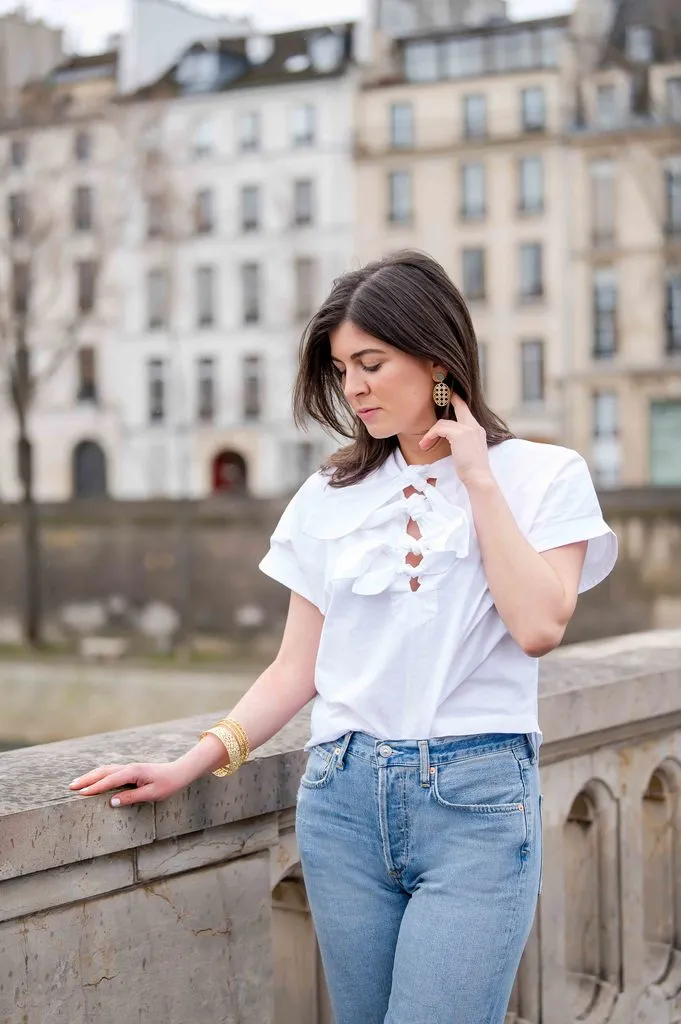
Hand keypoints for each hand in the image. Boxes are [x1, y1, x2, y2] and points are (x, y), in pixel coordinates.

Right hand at [69, 760, 187, 806]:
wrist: (179, 772)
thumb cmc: (168, 784)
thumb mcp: (152, 794)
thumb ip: (131, 797)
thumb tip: (112, 801)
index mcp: (133, 772)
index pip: (110, 780)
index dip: (95, 787)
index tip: (81, 793)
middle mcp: (129, 768)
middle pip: (103, 772)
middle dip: (87, 779)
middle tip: (71, 787)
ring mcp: (129, 768)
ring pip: (105, 770)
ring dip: (91, 776)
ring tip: (77, 784)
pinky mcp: (130, 770)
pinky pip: (110, 771)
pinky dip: (99, 775)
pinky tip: (93, 779)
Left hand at [420, 393, 492, 487]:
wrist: (478, 477)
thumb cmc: (472, 469)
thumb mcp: (467, 451)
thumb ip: (461, 441)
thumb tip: (449, 438)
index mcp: (477, 430)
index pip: (467, 411)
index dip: (459, 402)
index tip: (452, 395)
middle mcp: (475, 426)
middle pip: (460, 407)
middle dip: (450, 398)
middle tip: (442, 393)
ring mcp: (468, 429)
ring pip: (443, 423)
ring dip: (430, 434)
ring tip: (424, 444)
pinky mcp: (459, 434)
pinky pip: (439, 429)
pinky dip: (430, 436)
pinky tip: (426, 444)